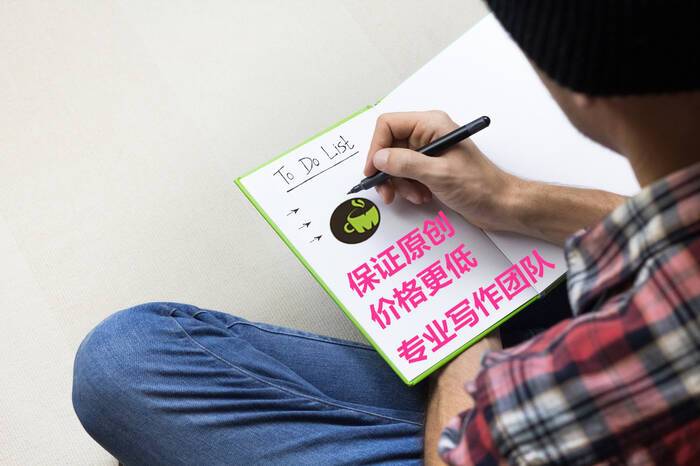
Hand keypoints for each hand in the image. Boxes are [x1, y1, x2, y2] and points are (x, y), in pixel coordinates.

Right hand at [364, 111, 522, 231]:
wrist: (501, 204)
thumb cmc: (480, 186)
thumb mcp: (439, 174)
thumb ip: (406, 164)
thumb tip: (379, 158)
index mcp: (432, 125)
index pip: (389, 125)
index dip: (376, 147)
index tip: (373, 170)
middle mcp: (428, 134)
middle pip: (389, 146)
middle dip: (387, 171)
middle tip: (387, 191)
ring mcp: (429, 152)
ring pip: (395, 163)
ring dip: (399, 183)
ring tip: (414, 195)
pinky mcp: (430, 168)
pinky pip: (406, 175)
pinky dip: (408, 188)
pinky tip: (422, 196)